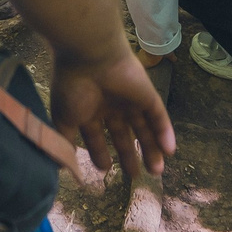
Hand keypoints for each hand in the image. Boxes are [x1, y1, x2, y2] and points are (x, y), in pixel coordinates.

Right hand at [51, 49, 173, 178]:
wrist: (89, 55)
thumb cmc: (72, 86)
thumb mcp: (63, 119)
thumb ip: (65, 143)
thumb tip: (64, 167)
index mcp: (89, 109)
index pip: (97, 136)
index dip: (101, 153)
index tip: (106, 170)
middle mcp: (110, 105)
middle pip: (123, 133)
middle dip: (129, 154)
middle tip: (136, 176)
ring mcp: (130, 99)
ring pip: (143, 127)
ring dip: (151, 148)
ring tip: (157, 171)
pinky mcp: (147, 94)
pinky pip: (158, 115)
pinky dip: (164, 132)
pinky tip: (168, 151)